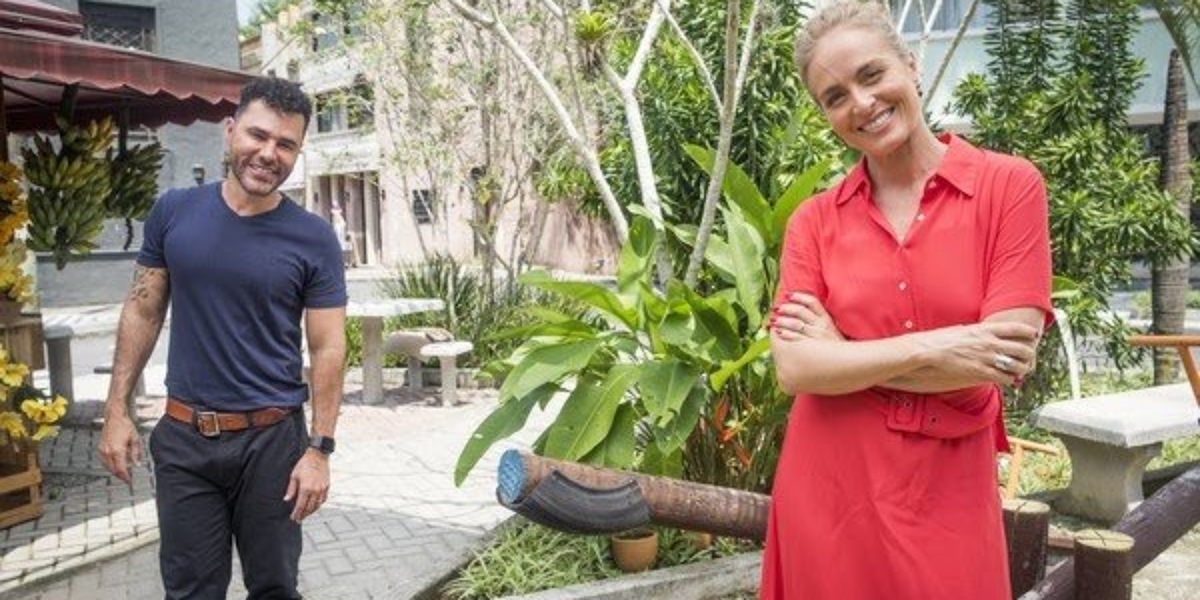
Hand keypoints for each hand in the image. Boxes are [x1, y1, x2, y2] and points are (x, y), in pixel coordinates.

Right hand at [98, 412, 141, 483]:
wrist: (114, 417)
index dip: (125, 477)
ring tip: (123, 472)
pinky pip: (104, 461)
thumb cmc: (125, 426)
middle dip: (121, 475)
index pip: (121, 469)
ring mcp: (102, 450)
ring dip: (115, 471)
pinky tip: (116, 464)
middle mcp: (108, 451)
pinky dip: (110, 465)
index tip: (129, 481)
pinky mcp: (100, 448)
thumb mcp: (135, 439)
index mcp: (117, 450)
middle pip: (113, 470)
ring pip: (107, 467)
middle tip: (128, 478)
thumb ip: (136, 454)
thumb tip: (137, 464)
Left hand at [285, 449, 329, 521]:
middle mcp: (315, 491)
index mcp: (306, 488)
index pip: (300, 506)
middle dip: (303, 515)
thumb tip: (287, 500)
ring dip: (311, 511)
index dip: (296, 513)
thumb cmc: (305, 464)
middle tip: (298, 519)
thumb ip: (291, 489)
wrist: (318, 456)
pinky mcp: (327, 487)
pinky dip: (318, 505)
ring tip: (306, 514)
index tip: (293, 518)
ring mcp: (322, 489)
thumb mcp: (294, 476)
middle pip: (309, 508)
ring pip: (317, 505)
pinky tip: (315, 506)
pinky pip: (323, 500)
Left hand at [770, 293, 843, 340]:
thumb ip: (819, 320)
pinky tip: (779, 332)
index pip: (812, 302)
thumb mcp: (832, 329)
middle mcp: (821, 325)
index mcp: (826, 318)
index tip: (789, 295)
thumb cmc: (835, 345)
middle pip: (801, 311)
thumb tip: (803, 311)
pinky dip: (786, 333)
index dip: (800, 297)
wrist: (847, 362)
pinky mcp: (812, 347)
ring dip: (783, 320)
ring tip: (774, 320)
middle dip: (787, 308)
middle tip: (777, 309)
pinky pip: (796, 338)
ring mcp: (816, 336)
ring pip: (796, 324)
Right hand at [911, 321, 1040, 384]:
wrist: (929, 351)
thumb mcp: (964, 329)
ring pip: (1016, 365)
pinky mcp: (981, 372)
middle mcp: (990, 343)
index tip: (1033, 335)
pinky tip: (1009, 380)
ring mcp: (986, 358)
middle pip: (1021, 349)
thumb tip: (987, 333)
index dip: (1028, 332)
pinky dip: (1010, 380)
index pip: (1016, 328)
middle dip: (1029, 355)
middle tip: (1030, 358)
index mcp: (986, 329)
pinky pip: (1004, 377)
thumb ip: (980, 332)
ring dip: (1022, 369)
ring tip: (1021, 371)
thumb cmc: (943, 339)